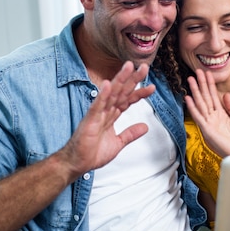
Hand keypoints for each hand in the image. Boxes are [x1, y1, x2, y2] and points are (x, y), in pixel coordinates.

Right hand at [57, 61, 154, 176]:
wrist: (77, 163)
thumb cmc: (91, 152)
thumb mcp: (117, 143)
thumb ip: (130, 134)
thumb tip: (145, 127)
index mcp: (111, 116)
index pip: (128, 100)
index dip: (140, 93)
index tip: (152, 87)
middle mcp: (105, 111)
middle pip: (121, 92)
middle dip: (133, 79)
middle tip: (144, 67)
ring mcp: (97, 114)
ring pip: (111, 94)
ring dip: (120, 80)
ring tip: (128, 67)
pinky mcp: (89, 120)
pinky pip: (97, 105)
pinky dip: (103, 95)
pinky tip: (109, 85)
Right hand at [185, 69, 229, 156]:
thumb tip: (226, 94)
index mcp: (221, 115)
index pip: (214, 96)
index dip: (210, 84)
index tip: (207, 73)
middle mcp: (213, 117)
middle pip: (205, 97)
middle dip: (201, 84)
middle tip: (196, 71)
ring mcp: (209, 123)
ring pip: (200, 103)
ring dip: (195, 91)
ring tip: (191, 79)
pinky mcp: (206, 130)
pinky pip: (198, 116)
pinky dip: (193, 107)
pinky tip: (188, 98)